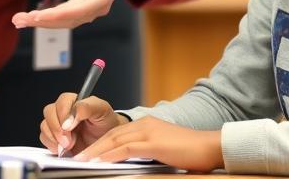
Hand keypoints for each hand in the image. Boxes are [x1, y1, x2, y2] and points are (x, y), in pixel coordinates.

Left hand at [11, 0, 150, 28]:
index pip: (81, 9)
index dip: (60, 14)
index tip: (39, 16)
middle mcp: (99, 5)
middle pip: (70, 19)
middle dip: (44, 21)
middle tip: (20, 20)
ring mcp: (92, 7)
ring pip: (66, 21)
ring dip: (43, 22)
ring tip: (19, 20)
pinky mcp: (85, 4)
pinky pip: (66, 15)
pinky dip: (49, 17)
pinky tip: (31, 17)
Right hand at [40, 93, 125, 155]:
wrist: (109, 142)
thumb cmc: (106, 123)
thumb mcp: (102, 110)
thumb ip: (86, 107)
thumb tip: (70, 117)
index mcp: (74, 101)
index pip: (62, 101)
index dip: (63, 113)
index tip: (69, 126)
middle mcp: (64, 112)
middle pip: (49, 112)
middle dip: (57, 127)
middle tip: (68, 139)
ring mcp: (58, 125)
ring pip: (44, 126)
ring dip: (54, 137)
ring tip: (69, 145)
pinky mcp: (55, 138)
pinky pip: (44, 139)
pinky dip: (52, 145)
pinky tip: (64, 149)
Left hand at [74, 116, 223, 171]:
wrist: (210, 147)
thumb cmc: (190, 152)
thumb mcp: (163, 149)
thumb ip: (146, 152)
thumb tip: (129, 163)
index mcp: (147, 124)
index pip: (117, 133)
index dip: (100, 143)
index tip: (88, 153)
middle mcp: (145, 124)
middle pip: (112, 135)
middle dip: (93, 147)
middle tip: (78, 157)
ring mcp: (149, 132)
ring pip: (115, 141)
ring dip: (96, 152)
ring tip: (83, 161)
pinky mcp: (153, 143)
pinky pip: (126, 149)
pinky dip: (110, 155)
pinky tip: (100, 162)